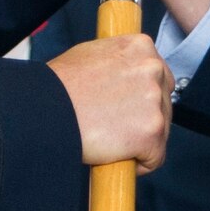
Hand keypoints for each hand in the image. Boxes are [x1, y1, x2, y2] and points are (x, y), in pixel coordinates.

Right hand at [45, 34, 172, 174]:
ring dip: (139, 141)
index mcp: (140, 46)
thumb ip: (118, 62)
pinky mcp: (152, 131)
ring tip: (108, 140)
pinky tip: (114, 156)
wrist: (45, 110)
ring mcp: (155, 100)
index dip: (142, 98)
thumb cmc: (58, 86)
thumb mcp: (91, 56)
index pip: (158, 77)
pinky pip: (155, 157)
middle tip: (113, 128)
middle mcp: (153, 68)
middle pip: (164, 104)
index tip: (126, 110)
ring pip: (161, 132)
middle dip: (144, 120)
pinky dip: (138, 164)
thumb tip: (124, 75)